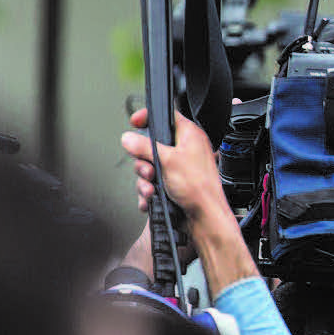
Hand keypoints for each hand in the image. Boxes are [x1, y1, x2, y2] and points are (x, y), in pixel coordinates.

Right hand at [119, 108, 225, 224]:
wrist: (204, 218)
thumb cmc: (199, 188)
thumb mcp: (167, 160)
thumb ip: (144, 146)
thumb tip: (129, 138)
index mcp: (190, 136)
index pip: (168, 116)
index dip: (150, 117)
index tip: (135, 122)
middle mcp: (185, 150)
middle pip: (151, 146)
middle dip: (144, 161)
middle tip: (149, 170)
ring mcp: (178, 169)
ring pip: (150, 167)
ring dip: (145, 180)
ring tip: (152, 188)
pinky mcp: (173, 185)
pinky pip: (152, 183)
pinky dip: (149, 191)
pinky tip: (151, 197)